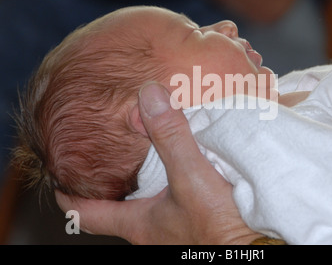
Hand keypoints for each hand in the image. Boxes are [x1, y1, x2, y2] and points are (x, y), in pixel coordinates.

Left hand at [56, 82, 259, 243]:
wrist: (261, 248)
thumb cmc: (221, 226)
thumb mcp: (192, 177)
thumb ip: (171, 137)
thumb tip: (149, 94)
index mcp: (140, 224)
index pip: (89, 215)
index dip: (70, 200)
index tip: (58, 187)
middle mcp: (153, 231)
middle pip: (119, 210)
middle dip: (111, 188)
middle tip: (106, 163)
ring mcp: (175, 232)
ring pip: (148, 206)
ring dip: (143, 185)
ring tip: (145, 161)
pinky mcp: (197, 226)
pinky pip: (174, 203)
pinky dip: (171, 185)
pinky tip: (184, 171)